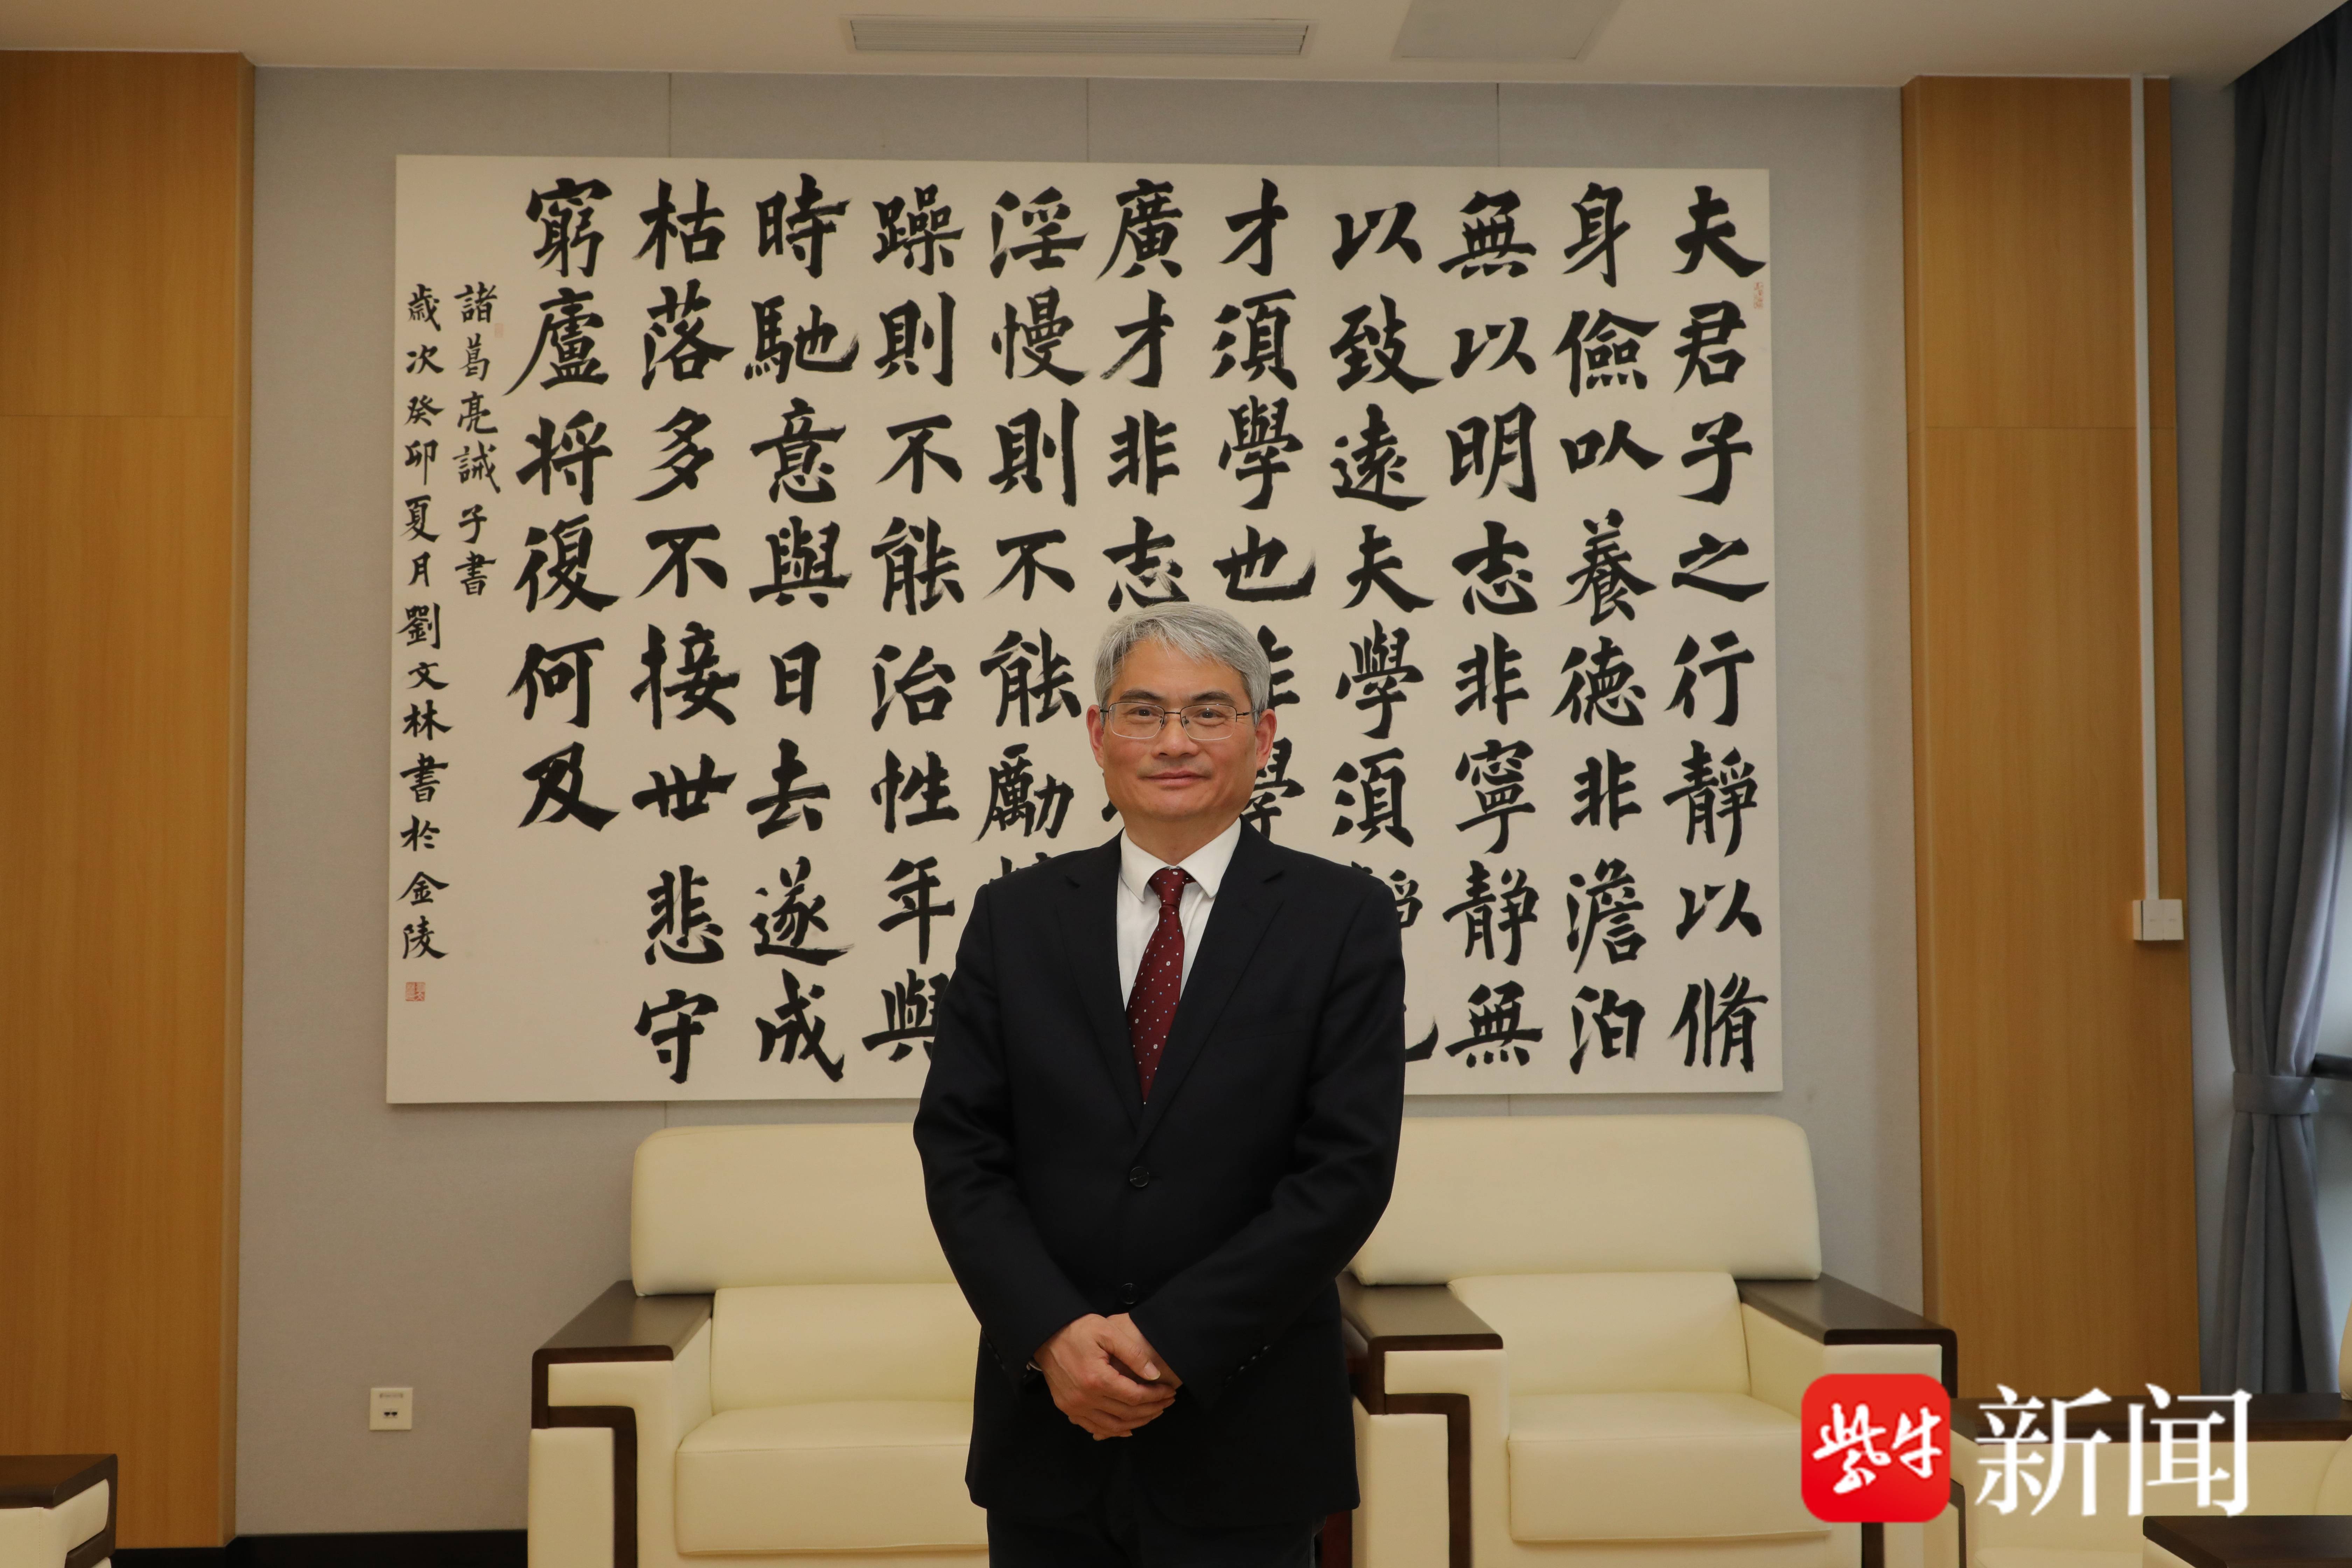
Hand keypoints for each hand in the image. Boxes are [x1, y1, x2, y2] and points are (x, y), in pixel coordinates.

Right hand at [1037, 1314, 1179, 1439]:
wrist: (1046, 1334)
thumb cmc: (1078, 1330)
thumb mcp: (1108, 1332)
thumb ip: (1133, 1354)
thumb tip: (1154, 1375)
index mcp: (1097, 1379)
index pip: (1135, 1396)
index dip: (1156, 1396)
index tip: (1169, 1391)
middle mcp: (1085, 1398)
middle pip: (1126, 1414)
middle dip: (1152, 1410)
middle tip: (1167, 1402)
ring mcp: (1074, 1407)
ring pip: (1112, 1426)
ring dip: (1136, 1423)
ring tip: (1153, 1413)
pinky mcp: (1067, 1408)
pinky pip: (1094, 1427)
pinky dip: (1113, 1430)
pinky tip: (1127, 1427)